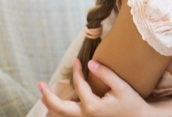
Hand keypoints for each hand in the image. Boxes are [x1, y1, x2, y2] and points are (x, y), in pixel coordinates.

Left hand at [38, 59, 152, 116]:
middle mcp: (85, 116)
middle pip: (59, 108)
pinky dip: (60, 112)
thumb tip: (90, 63)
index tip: (77, 60)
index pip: (79, 85)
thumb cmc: (132, 103)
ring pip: (61, 116)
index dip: (77, 71)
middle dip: (48, 95)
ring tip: (43, 96)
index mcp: (93, 106)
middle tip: (40, 84)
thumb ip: (106, 74)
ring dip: (51, 106)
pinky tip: (59, 105)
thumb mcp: (121, 86)